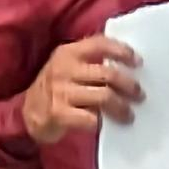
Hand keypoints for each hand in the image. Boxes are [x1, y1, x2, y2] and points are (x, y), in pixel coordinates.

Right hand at [22, 35, 143, 145]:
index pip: (100, 44)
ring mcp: (61, 91)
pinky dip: (103, 122)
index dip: (122, 51)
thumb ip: (91, 63)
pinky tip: (107, 124)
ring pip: (104, 97)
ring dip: (122, 107)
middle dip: (129, 86)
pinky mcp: (59, 114)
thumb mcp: (68, 67)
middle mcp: (64, 69)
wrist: (29, 113)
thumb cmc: (58, 88)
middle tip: (139, 95)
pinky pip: (91, 118)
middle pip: (108, 74)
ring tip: (129, 114)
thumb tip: (129, 68)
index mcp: (69, 53)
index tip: (138, 63)